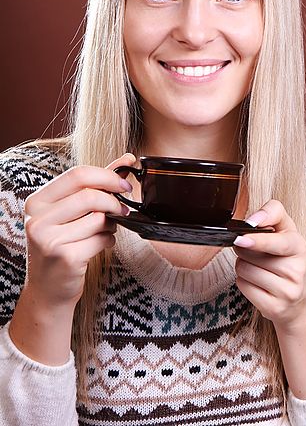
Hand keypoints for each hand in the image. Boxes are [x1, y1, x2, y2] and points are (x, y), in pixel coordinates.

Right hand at [22, 153, 135, 308]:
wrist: (48, 289)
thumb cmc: (62, 244)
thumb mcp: (70, 212)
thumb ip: (96, 184)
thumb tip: (127, 159)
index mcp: (37, 201)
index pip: (77, 174)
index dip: (107, 176)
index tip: (125, 184)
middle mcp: (37, 219)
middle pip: (90, 195)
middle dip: (114, 201)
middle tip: (124, 209)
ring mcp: (48, 239)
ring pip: (98, 218)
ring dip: (112, 224)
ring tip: (106, 229)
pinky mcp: (64, 257)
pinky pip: (101, 239)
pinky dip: (109, 240)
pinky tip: (102, 244)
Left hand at [233, 200, 305, 329]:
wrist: (302, 298)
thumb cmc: (289, 257)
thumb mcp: (287, 230)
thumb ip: (272, 212)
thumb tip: (252, 220)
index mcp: (299, 245)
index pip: (279, 242)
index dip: (258, 240)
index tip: (241, 238)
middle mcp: (296, 270)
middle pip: (250, 254)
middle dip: (244, 249)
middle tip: (253, 250)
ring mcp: (287, 292)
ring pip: (243, 270)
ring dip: (243, 265)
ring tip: (258, 267)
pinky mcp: (274, 308)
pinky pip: (243, 286)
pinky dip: (244, 282)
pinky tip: (258, 282)